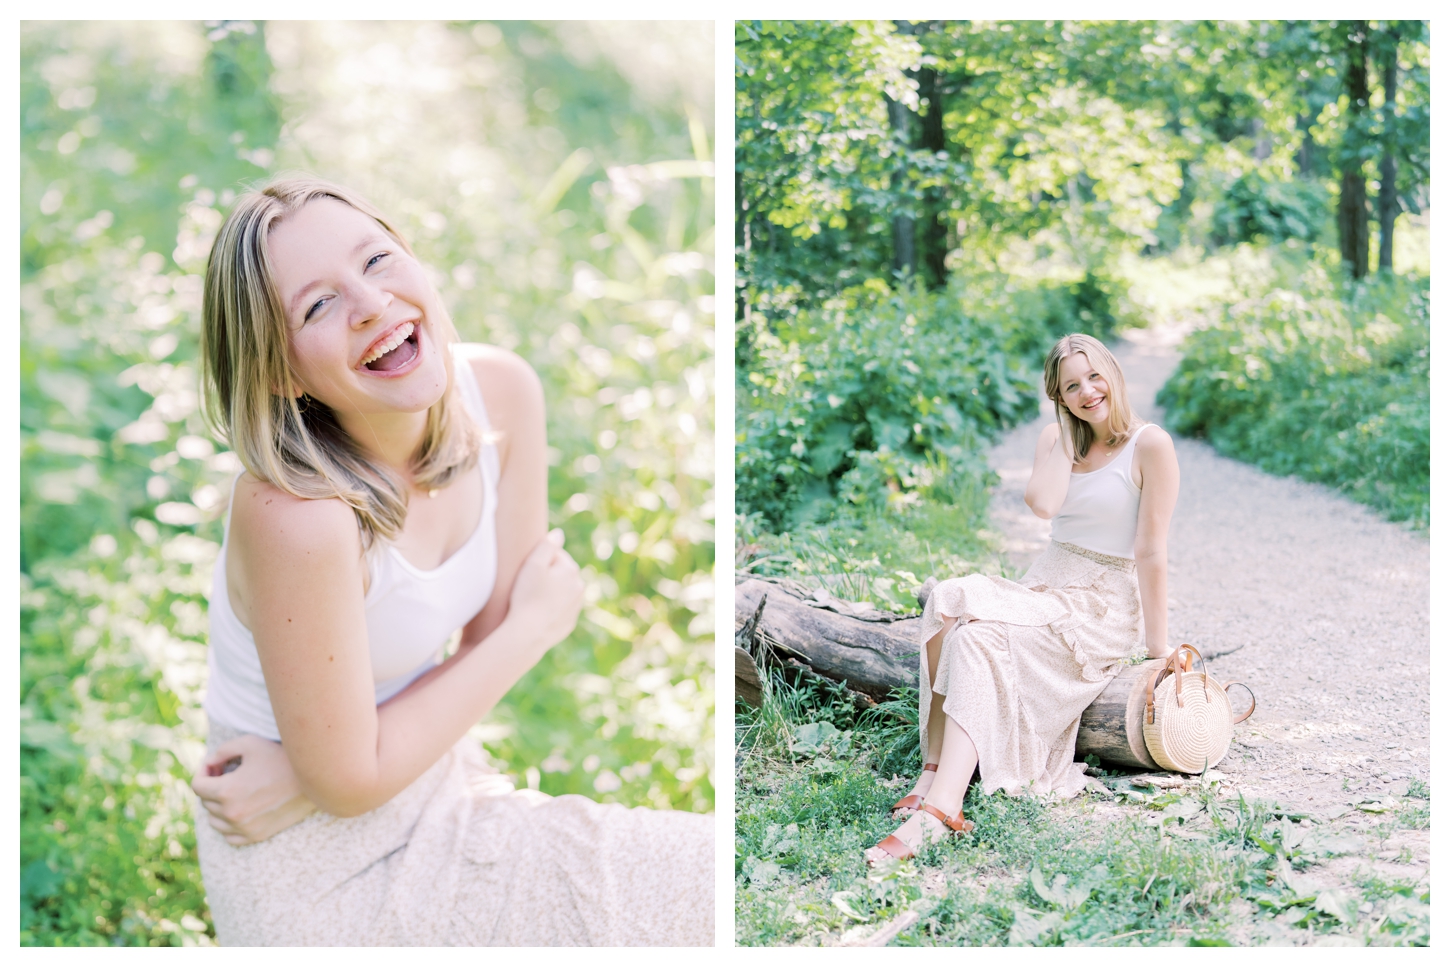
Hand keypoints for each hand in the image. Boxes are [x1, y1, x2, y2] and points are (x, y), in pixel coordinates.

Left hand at [191, 734, 316, 845]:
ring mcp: (245, 828)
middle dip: (212, 785)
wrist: (315, 777)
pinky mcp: (257, 836)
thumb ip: (222, 751)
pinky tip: (241, 809)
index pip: (197, 785)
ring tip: (235, 790)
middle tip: (228, 772)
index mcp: (227, 791)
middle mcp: (232, 813)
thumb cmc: (282, 756)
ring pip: (215, 821)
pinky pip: (230, 837)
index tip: (216, 764)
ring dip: (218, 806)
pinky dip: (229, 824)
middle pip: (206, 802)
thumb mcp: (249, 743)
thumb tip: (210, 763)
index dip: (204, 771)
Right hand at [505, 528, 583, 653]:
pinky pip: (560, 609)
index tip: (526, 569)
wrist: (528, 634)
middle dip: (547, 575)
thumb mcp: (533, 564)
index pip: (556, 555)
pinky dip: (551, 608)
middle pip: (560, 573)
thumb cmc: (527, 596)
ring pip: (562, 591)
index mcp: (571, 570)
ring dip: (551, 591)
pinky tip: (538, 611)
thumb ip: (547, 545)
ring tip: (531, 598)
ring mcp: (576, 606)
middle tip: (527, 583)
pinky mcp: (569, 622)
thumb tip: (558, 534)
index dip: (538, 559)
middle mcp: (579, 587)